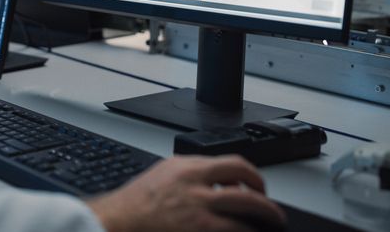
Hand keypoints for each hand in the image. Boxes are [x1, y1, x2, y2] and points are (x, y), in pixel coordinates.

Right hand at [87, 155, 285, 231]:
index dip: (251, 175)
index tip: (255, 185)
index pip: (230, 163)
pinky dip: (246, 231)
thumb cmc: (133, 205)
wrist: (117, 222)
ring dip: (267, 215)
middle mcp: (195, 183)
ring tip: (272, 223)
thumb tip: (213, 182)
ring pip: (248, 207)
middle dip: (265, 195)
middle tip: (272, 208)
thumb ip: (188, 175)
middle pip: (245, 180)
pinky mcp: (201, 230)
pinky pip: (235, 230)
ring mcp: (199, 208)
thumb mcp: (161, 176)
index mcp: (185, 166)